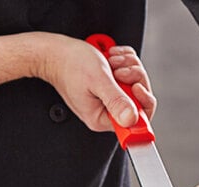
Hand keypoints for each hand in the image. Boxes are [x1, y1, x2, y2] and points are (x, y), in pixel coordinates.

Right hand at [38, 34, 155, 130]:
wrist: (55, 52)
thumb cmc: (70, 64)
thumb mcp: (98, 81)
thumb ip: (116, 101)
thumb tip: (132, 119)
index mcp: (103, 119)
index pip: (137, 122)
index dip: (143, 103)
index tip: (136, 86)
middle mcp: (108, 112)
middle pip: (140, 99)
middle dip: (134, 78)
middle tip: (118, 70)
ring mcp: (110, 99)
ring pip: (137, 83)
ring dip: (129, 67)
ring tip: (112, 62)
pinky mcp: (112, 87)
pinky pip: (130, 74)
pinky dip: (125, 62)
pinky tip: (112, 59)